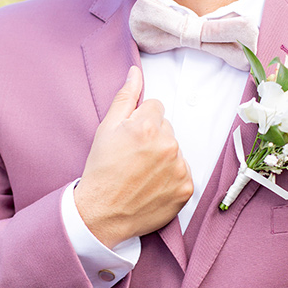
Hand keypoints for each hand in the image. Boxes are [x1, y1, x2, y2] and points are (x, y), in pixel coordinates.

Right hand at [74, 66, 192, 247]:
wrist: (102, 213)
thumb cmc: (101, 172)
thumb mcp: (106, 130)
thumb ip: (125, 98)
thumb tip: (135, 73)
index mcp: (148, 126)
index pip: (156, 107)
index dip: (140, 121)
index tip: (130, 138)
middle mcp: (168, 145)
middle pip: (167, 129)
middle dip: (153, 138)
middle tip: (133, 158)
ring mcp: (180, 168)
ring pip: (176, 151)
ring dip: (163, 158)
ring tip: (142, 174)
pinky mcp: (186, 188)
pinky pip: (183, 173)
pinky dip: (171, 178)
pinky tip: (152, 185)